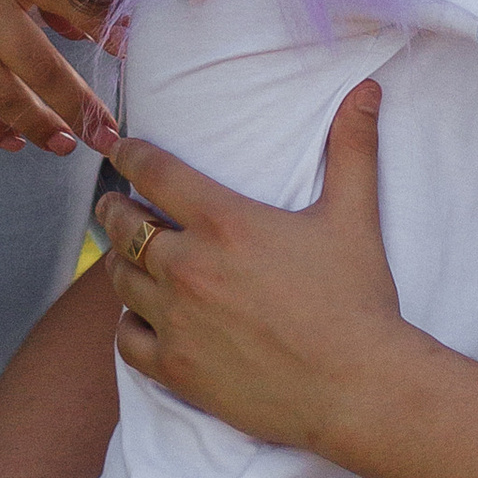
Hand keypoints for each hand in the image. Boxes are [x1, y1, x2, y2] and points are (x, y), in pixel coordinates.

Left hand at [97, 84, 416, 458]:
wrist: (356, 387)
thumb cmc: (356, 299)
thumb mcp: (353, 216)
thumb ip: (352, 148)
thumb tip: (366, 89)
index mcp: (225, 222)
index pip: (155, 172)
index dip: (129, 153)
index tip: (117, 146)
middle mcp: (190, 268)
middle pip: (125, 227)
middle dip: (114, 210)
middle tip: (112, 205)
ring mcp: (177, 322)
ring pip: (121, 281)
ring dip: (120, 262)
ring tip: (125, 256)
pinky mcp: (177, 370)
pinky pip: (126, 340)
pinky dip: (126, 323)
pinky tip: (136, 317)